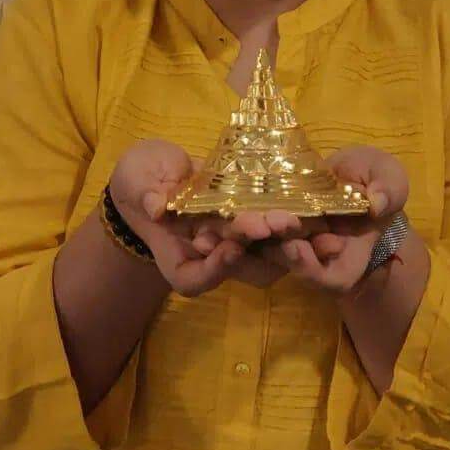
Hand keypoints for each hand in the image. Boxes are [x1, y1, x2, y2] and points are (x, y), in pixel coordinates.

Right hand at [108, 141, 291, 294]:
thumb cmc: (138, 181)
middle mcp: (207, 255)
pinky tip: (315, 212)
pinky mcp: (248, 220)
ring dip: (286, 240)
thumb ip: (144, 193)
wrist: (154, 171)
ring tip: (308, 223)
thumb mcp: (134, 181)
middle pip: (239, 268)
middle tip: (281, 224)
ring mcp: (230, 239)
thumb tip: (156, 206)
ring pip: (263, 254)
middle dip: (262, 248)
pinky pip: (273, 229)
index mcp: (174, 256)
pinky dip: (292, 224)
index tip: (231, 247)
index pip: (194, 278)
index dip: (215, 268)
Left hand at [197, 147, 410, 296]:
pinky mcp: (265, 230)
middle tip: (245, 231)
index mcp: (347, 258)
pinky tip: (199, 224)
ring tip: (208, 236)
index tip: (294, 245)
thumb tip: (378, 202)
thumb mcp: (389, 179)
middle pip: (284, 268)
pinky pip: (242, 237)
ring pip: (257, 256)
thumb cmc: (375, 179)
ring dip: (232, 248)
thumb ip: (390, 190)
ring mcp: (286, 246)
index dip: (309, 267)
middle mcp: (313, 260)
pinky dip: (223, 232)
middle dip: (261, 251)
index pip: (329, 277)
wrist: (352, 173)